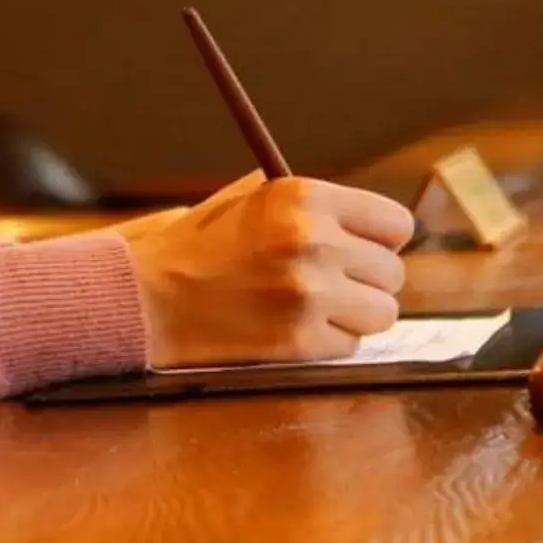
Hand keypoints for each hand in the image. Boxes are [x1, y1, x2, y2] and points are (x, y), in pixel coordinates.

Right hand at [114, 172, 413, 368]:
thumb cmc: (200, 246)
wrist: (148, 297)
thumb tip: (371, 221)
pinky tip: (294, 327)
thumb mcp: (252, 200)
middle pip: (392, 273)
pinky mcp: (300, 341)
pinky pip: (349, 345)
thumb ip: (313, 206)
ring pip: (382, 313)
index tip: (370, 249)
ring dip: (356, 314)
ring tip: (318, 306)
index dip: (383, 240)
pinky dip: (329, 341)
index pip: (394, 224)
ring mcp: (310, 295)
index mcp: (306, 197)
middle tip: (335, 282)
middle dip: (367, 280)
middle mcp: (315, 243)